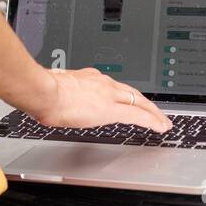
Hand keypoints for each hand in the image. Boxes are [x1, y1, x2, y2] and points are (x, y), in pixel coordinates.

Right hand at [28, 67, 172, 132]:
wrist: (43, 91)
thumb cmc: (43, 91)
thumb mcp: (56, 87)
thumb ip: (64, 91)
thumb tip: (59, 96)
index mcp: (90, 78)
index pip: (116, 87)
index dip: (128, 95)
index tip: (133, 101)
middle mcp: (103, 83)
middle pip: (133, 93)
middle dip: (147, 104)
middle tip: (157, 113)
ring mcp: (109, 94)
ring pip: (140, 102)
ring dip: (153, 112)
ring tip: (163, 122)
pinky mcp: (111, 109)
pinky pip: (138, 114)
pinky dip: (152, 120)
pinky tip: (159, 127)